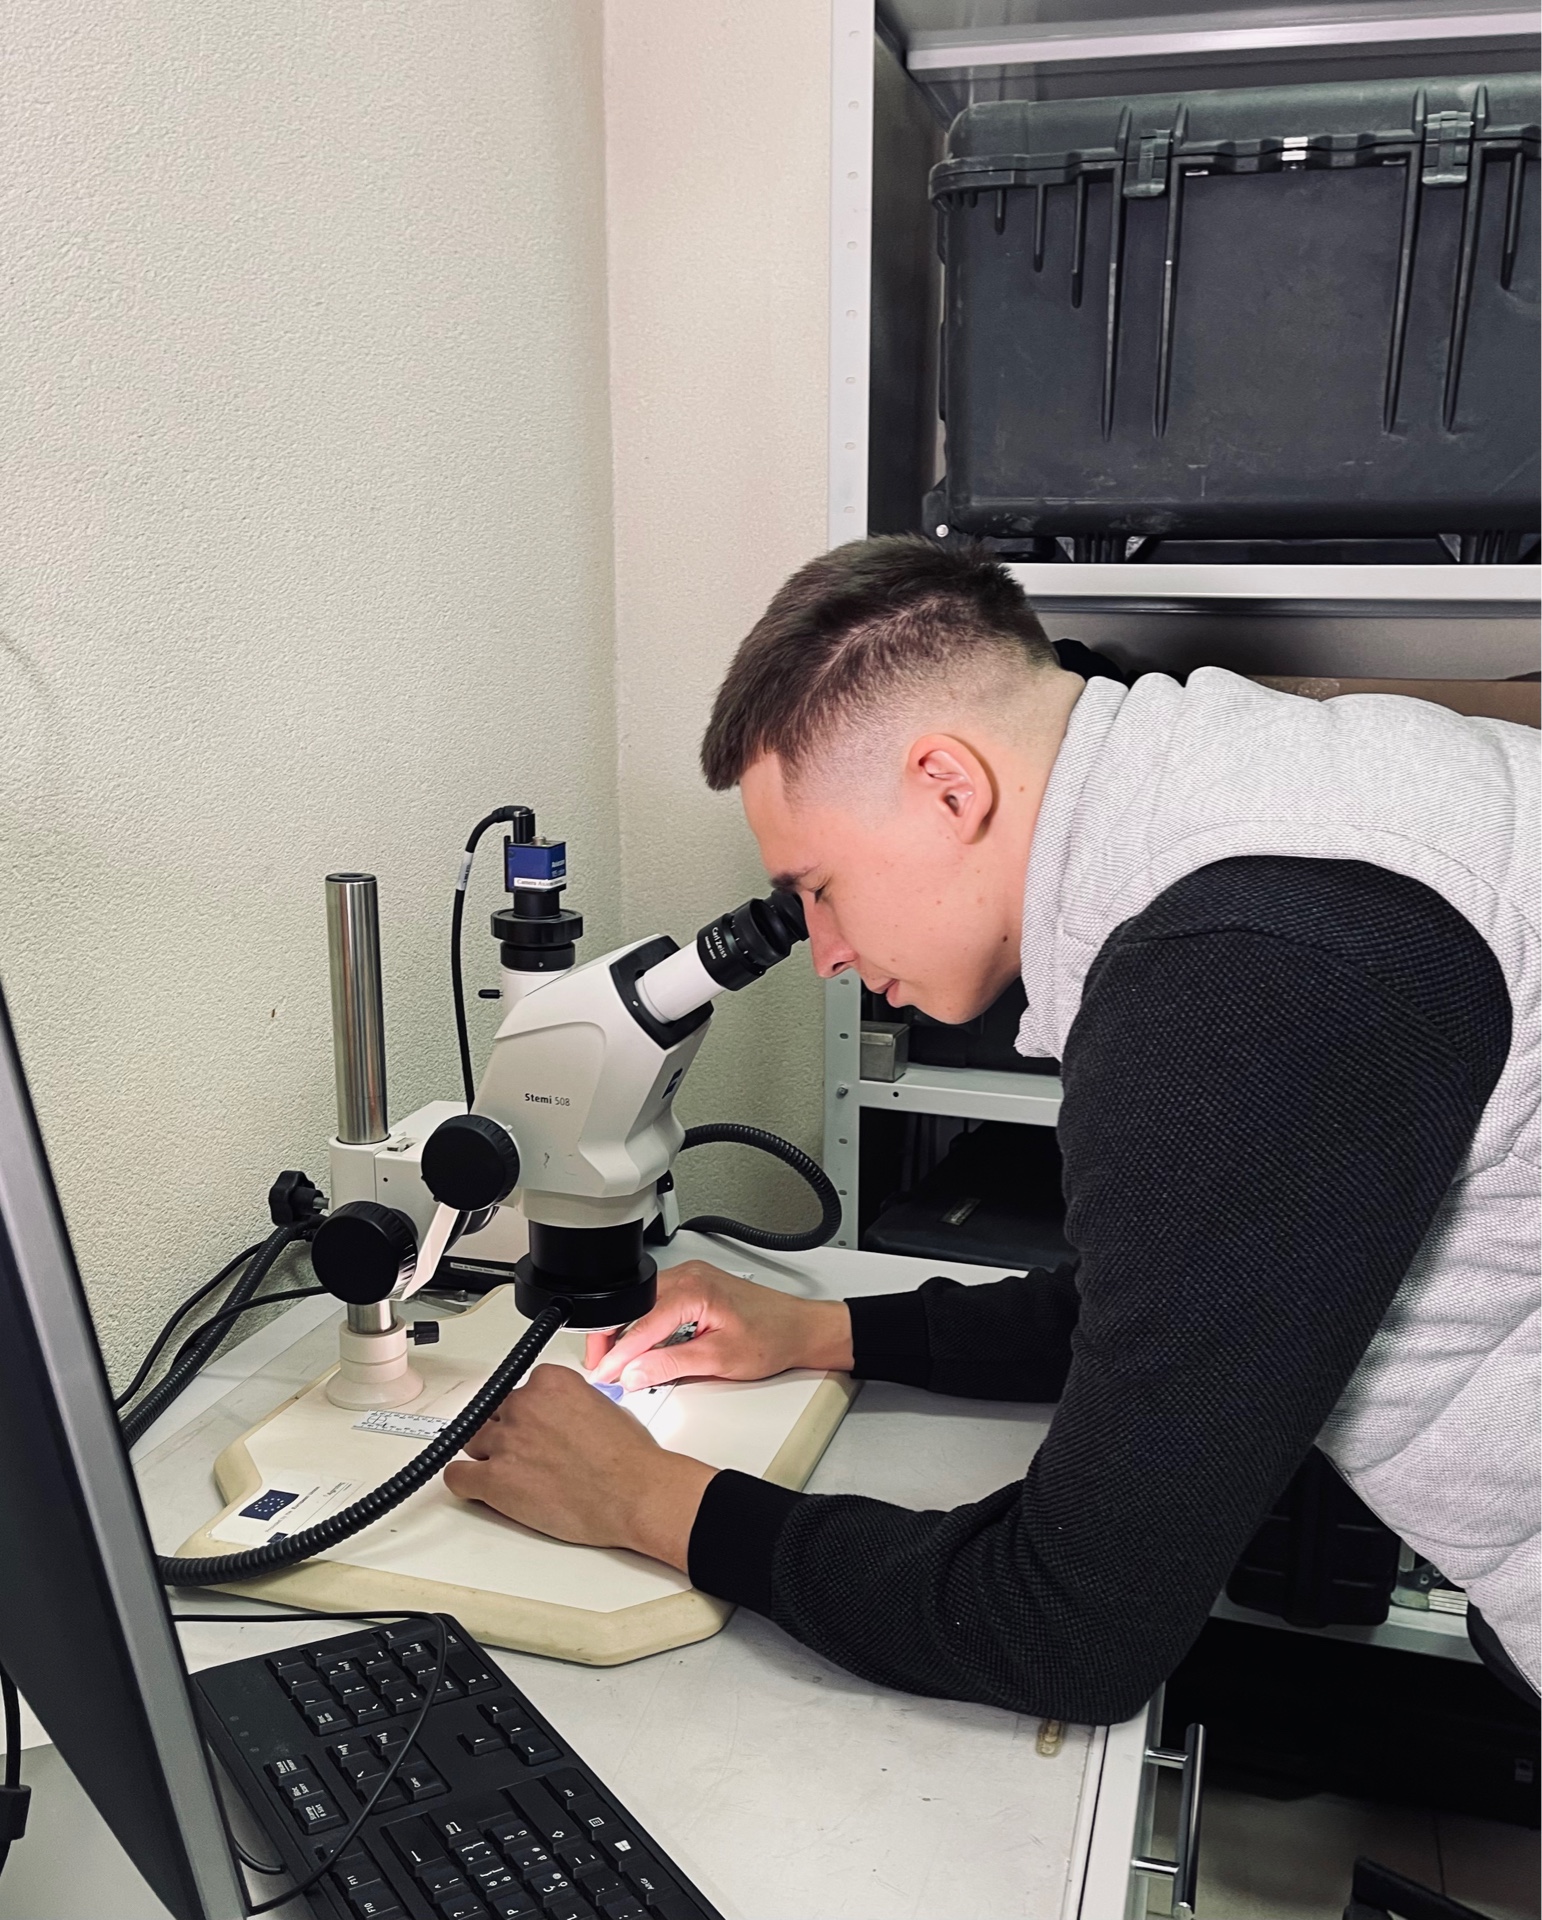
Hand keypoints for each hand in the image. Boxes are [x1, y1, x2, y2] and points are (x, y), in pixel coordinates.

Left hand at [442, 1364, 715, 1570]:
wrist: (635, 1495)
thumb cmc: (630, 1459)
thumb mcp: (607, 1408)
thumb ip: (571, 1404)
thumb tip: (563, 1416)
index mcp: (550, 1382)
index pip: (517, 1388)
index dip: (525, 1411)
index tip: (531, 1424)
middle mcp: (524, 1405)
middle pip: (492, 1413)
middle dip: (505, 1432)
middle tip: (525, 1452)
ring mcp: (506, 1441)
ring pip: (472, 1441)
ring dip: (487, 1455)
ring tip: (509, 1472)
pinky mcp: (495, 1480)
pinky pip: (457, 1476)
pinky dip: (465, 1482)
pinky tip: (479, 1487)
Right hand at [584, 1259, 852, 1389]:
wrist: (800, 1329)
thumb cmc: (773, 1337)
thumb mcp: (718, 1359)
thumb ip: (671, 1365)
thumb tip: (634, 1373)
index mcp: (694, 1289)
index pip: (641, 1325)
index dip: (617, 1354)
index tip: (603, 1375)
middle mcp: (689, 1276)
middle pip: (633, 1308)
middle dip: (613, 1339)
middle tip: (603, 1369)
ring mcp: (691, 1278)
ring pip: (642, 1306)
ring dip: (628, 1334)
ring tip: (620, 1363)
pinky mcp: (694, 1286)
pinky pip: (656, 1305)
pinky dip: (644, 1327)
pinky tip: (642, 1348)